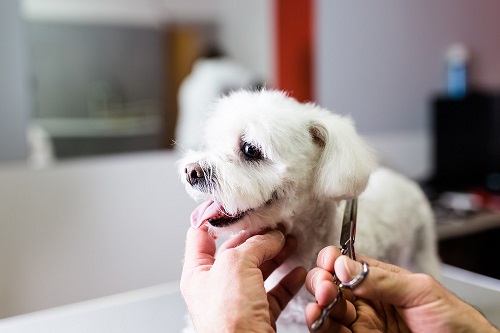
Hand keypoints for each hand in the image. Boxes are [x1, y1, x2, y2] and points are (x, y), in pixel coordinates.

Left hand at [181, 225, 306, 332]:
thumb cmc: (228, 321)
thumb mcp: (236, 265)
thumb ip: (254, 244)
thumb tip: (271, 236)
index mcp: (198, 273)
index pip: (201, 236)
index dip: (216, 218)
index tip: (234, 205)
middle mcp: (216, 287)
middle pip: (237, 252)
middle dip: (257, 236)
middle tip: (275, 224)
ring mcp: (237, 302)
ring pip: (258, 271)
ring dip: (276, 255)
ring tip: (290, 242)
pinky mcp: (258, 316)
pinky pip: (274, 293)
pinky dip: (288, 281)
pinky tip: (298, 272)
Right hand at [305, 246, 497, 332]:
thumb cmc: (453, 320)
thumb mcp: (420, 291)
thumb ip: (380, 279)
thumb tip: (344, 264)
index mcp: (379, 280)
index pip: (345, 264)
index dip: (332, 261)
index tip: (329, 265)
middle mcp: (366, 300)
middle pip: (331, 286)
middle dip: (321, 282)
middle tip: (326, 287)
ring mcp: (362, 323)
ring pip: (328, 310)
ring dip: (317, 305)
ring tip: (319, 305)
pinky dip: (322, 327)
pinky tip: (319, 320)